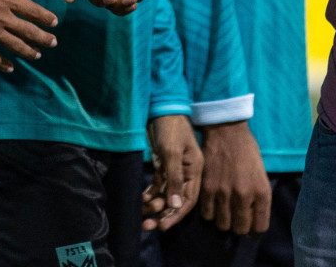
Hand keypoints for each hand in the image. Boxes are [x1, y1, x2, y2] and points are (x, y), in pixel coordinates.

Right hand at [0, 0, 59, 72]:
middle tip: (53, 43)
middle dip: (42, 38)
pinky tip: (10, 68)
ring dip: (27, 51)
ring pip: (13, 45)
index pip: (30, 9)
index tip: (54, 22)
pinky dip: (3, 63)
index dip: (44, 16)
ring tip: (37, 56)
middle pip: (27, 30)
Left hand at [143, 114, 201, 231]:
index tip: (162, 227)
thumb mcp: (172, 152)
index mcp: (195, 170)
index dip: (176, 215)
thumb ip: (174, 178)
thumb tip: (176, 205)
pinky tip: (141, 200)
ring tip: (142, 213)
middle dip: (163, 214)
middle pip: (176, 200)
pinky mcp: (163, 166)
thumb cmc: (170, 129)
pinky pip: (158, 186)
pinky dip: (150, 194)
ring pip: (165, 195)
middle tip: (147, 227)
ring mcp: (174, 170)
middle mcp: (186, 173)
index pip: (188, 199)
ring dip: (154, 206)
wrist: (161, 109)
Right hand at [198, 120, 270, 234]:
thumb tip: (253, 222)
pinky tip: (214, 204)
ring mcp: (224, 193)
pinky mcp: (208, 188)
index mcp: (261, 191)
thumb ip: (259, 198)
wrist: (227, 131)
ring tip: (225, 212)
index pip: (260, 227)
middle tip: (237, 219)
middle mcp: (244, 195)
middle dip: (240, 228)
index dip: (256, 232)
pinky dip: (211, 213)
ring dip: (225, 222)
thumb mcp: (261, 175)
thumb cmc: (247, 151)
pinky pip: (207, 215)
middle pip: (240, 230)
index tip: (252, 230)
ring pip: (223, 225)